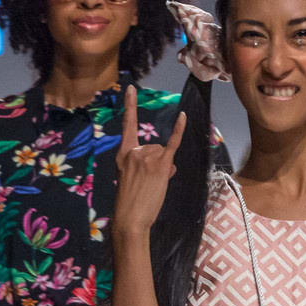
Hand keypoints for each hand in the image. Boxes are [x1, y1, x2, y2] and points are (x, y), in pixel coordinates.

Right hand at [113, 85, 186, 234]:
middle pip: (155, 147)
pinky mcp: (161, 165)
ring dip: (164, 169)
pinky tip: (182, 117)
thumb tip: (168, 163)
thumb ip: (146, 165)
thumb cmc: (130, 202)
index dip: (130, 106)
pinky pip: (172, 144)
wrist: (130, 217)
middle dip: (157, 164)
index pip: (128, 126)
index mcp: (123, 154)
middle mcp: (135, 151)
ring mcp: (148, 157)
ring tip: (154, 185)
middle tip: (148, 184)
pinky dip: (178, 130)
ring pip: (165, 154)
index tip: (131, 89)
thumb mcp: (130, 178)